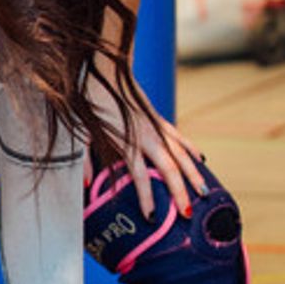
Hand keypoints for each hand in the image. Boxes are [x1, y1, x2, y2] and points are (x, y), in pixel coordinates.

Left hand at [89, 81, 204, 216]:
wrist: (100, 65)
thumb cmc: (87, 99)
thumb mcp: (79, 130)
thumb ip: (84, 159)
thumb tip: (88, 184)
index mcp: (126, 139)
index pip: (139, 176)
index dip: (146, 198)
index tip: (151, 218)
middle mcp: (147, 133)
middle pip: (170, 168)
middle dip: (180, 192)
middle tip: (187, 215)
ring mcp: (155, 124)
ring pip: (181, 153)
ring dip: (193, 175)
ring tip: (205, 194)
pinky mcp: (156, 117)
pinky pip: (179, 137)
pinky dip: (191, 150)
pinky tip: (200, 160)